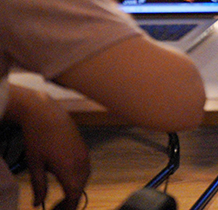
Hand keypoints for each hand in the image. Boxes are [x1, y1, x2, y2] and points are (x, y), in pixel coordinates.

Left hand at [6, 85, 89, 209]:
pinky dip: (77, 177)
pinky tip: (66, 178)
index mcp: (69, 168)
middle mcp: (81, 162)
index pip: (74, 195)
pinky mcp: (83, 148)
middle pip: (80, 188)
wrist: (46, 113)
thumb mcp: (35, 165)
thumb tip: (37, 203)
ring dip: (75, 188)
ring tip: (61, 195)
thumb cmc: (38, 138)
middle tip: (56, 207)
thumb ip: (39, 186)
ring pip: (84, 178)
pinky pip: (84, 168)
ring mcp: (84, 154)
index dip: (68, 207)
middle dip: (71, 200)